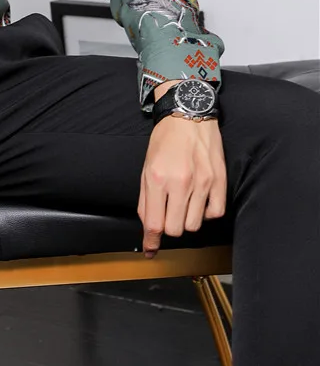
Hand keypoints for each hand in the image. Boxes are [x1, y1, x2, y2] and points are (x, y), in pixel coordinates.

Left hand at [138, 82, 226, 257]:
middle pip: (175, 229)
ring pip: (194, 224)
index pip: (154, 223)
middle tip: (168, 215)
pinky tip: (199, 200)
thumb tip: (148, 226)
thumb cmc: (164, 141)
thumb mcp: (145, 168)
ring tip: (183, 203)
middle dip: (169, 227)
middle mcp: (179, 182)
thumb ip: (145, 199)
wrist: (189, 116)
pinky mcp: (219, 181)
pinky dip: (206, 213)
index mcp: (156, 179)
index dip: (152, 241)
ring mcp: (202, 183)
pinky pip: (215, 213)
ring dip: (187, 220)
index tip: (151, 250)